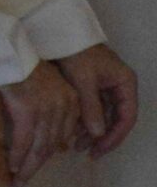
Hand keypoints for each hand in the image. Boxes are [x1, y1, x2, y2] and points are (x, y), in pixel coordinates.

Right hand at [0, 62, 82, 185]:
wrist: (8, 49)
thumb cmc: (22, 64)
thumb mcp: (45, 84)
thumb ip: (50, 106)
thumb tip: (42, 135)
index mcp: (71, 101)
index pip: (61, 135)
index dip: (48, 153)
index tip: (37, 163)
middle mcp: (63, 108)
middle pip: (51, 145)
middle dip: (37, 165)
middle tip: (26, 179)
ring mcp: (46, 111)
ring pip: (39, 147)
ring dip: (28, 166)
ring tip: (19, 179)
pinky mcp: (28, 112)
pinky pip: (23, 141)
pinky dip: (18, 155)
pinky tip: (13, 166)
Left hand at [57, 43, 139, 157]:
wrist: (60, 34)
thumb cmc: (75, 52)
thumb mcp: (83, 80)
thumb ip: (91, 106)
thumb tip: (98, 134)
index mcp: (125, 84)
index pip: (127, 117)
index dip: (115, 136)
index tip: (101, 150)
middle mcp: (120, 87)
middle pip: (117, 119)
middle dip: (103, 137)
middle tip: (88, 152)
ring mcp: (107, 88)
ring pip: (104, 116)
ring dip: (92, 131)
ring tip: (76, 146)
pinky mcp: (93, 88)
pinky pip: (93, 110)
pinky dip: (85, 121)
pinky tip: (72, 132)